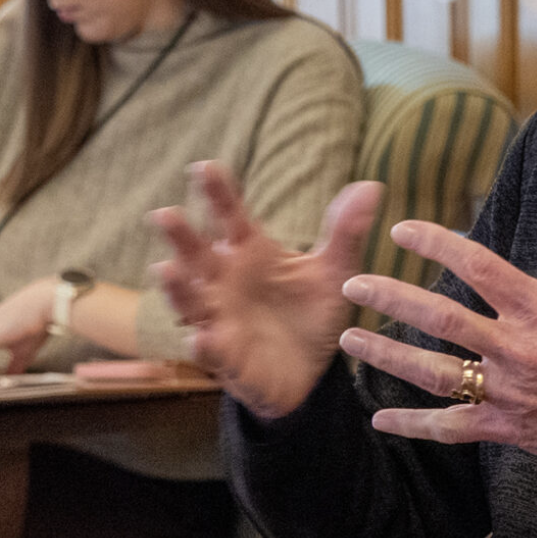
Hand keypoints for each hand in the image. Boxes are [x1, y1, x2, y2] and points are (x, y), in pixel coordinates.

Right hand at [152, 163, 382, 418]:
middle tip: (165, 214)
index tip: (204, 166)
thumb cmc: (313, 312)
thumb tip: (372, 186)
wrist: (315, 371)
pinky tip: (201, 336)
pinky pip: (210, 351)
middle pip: (196, 254)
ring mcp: (221, 320)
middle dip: (180, 236)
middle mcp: (226, 282)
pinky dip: (203, 344)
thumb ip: (346, 231)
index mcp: (250, 253)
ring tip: (167, 270)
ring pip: (190, 301)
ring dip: (177, 288)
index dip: (217, 193)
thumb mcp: (336, 272)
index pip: (230, 216)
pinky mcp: (228, 359)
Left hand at [341, 192, 536, 491]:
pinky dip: (413, 425)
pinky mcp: (508, 429)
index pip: (480, 266)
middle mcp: (520, 349)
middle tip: (353, 284)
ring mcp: (510, 392)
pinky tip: (380, 419)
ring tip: (350, 340)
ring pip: (433, 372)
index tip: (402, 230)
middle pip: (441, 317)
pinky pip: (450, 427)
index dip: (437, 244)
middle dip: (391, 297)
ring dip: (387, 356)